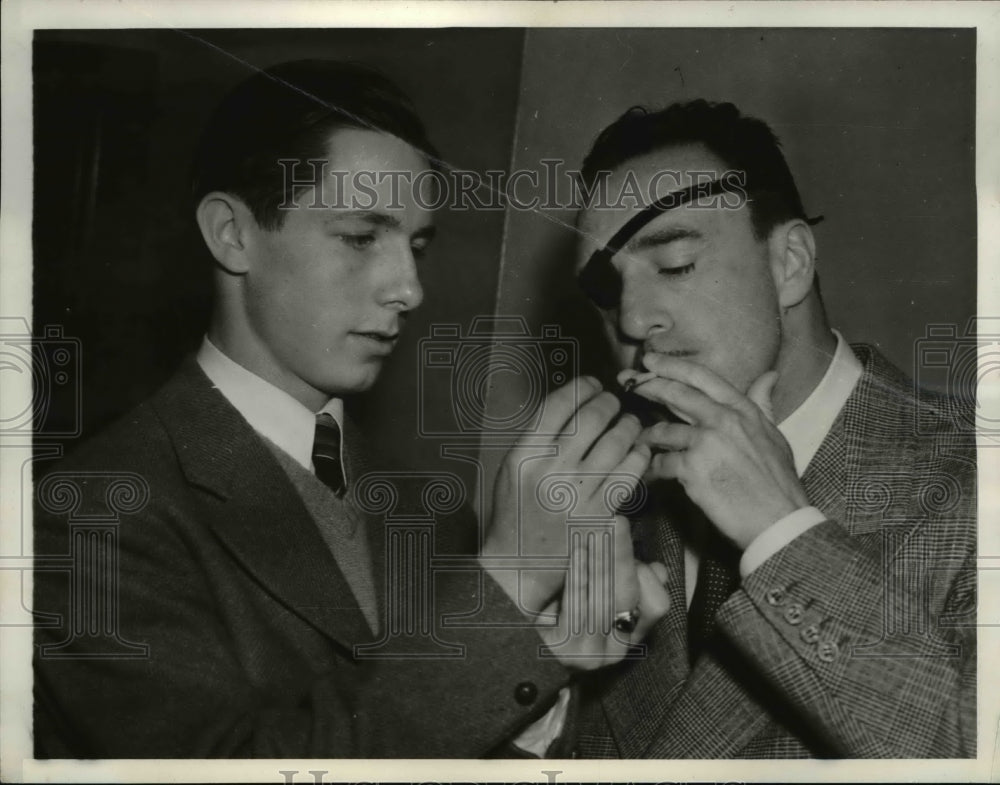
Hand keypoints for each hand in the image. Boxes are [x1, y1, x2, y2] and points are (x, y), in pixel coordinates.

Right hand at [482, 376, 650, 614]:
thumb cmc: (517, 510)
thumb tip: (574, 401)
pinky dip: (638, 455)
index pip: (558, 404)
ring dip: (629, 425)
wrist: (519, 563)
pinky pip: (629, 473)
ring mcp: (577, 492)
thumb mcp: (513, 467)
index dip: (581, 387)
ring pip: (615, 442)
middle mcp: (550, 470)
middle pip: (591, 417)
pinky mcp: (599, 513)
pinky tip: (638, 450)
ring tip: (630, 424)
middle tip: (615, 403)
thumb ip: (538, 436)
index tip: (592, 384)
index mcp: (524, 454)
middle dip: (609, 403)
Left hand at [536, 513, 670, 669]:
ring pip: (603, 599)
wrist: (510, 627)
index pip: (657, 604)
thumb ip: (629, 578)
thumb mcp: (598, 588)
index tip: (628, 540)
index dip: (646, 573)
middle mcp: (614, 652)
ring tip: (591, 532)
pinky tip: (575, 554)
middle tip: (615, 521)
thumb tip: (658, 570)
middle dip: (621, 555)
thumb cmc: (555, 599)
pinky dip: (579, 577)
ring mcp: (589, 655)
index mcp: (630, 635)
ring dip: (599, 561)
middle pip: (628, 596)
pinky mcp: (563, 651)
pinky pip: (578, 605)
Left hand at [622, 355, 809, 550]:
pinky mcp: (692, 470)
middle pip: (675, 393)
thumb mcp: (776, 436)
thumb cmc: (778, 483)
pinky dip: (651, 470)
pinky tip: (647, 474)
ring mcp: (706, 443)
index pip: (701, 377)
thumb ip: (762, 404)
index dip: (671, 365)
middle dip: (646, 385)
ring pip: (662, 431)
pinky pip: (660, 463)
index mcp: (742, 410)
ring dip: (646, 437)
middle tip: (627, 383)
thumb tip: (768, 376)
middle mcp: (723, 420)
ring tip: (638, 442)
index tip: (650, 360)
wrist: (780, 520)